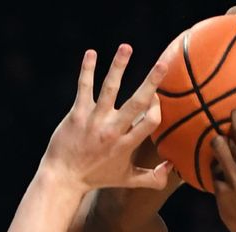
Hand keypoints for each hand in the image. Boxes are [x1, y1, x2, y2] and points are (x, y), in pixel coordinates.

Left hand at [41, 44, 171, 193]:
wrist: (63, 178)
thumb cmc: (96, 178)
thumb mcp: (126, 180)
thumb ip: (152, 178)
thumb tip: (172, 167)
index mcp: (126, 145)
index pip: (150, 121)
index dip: (157, 107)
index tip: (157, 98)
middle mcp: (112, 131)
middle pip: (136, 103)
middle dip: (151, 82)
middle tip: (164, 62)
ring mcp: (94, 121)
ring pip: (109, 89)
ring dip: (118, 66)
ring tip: (126, 47)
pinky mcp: (76, 114)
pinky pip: (84, 88)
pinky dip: (87, 70)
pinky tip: (91, 53)